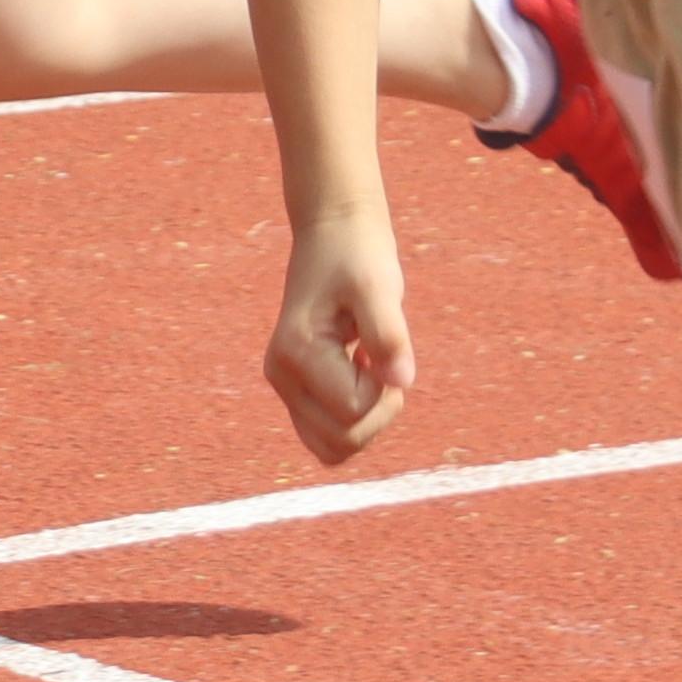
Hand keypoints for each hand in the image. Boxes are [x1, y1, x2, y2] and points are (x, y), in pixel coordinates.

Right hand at [262, 207, 418, 464]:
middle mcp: (281, 376)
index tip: (384, 346)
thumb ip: (389, 334)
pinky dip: (354, 422)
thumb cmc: (357, 256)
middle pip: (343, 441)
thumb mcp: (379, 287)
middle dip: (379, 411)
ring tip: (370, 370)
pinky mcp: (296, 390)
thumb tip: (400, 383)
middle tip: (383, 361)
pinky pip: (327, 438)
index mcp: (296, 352)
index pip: (354, 411)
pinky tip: (360, 379)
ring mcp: (285, 386)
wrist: (333, 233)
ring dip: (367, 420)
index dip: (384, 388)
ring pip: (334, 448)